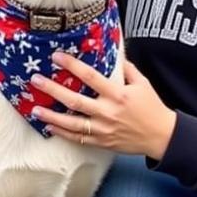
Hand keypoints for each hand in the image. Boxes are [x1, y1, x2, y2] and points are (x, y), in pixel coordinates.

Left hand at [31, 52, 176, 160]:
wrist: (161, 136)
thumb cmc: (152, 108)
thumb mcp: (142, 83)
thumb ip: (127, 69)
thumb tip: (114, 55)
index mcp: (118, 95)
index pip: (91, 77)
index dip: (73, 66)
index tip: (57, 57)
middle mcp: (108, 112)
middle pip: (75, 101)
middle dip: (53, 90)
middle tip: (36, 81)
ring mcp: (103, 129)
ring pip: (72, 123)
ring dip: (52, 116)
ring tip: (35, 109)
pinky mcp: (102, 142)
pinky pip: (79, 138)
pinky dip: (63, 133)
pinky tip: (50, 126)